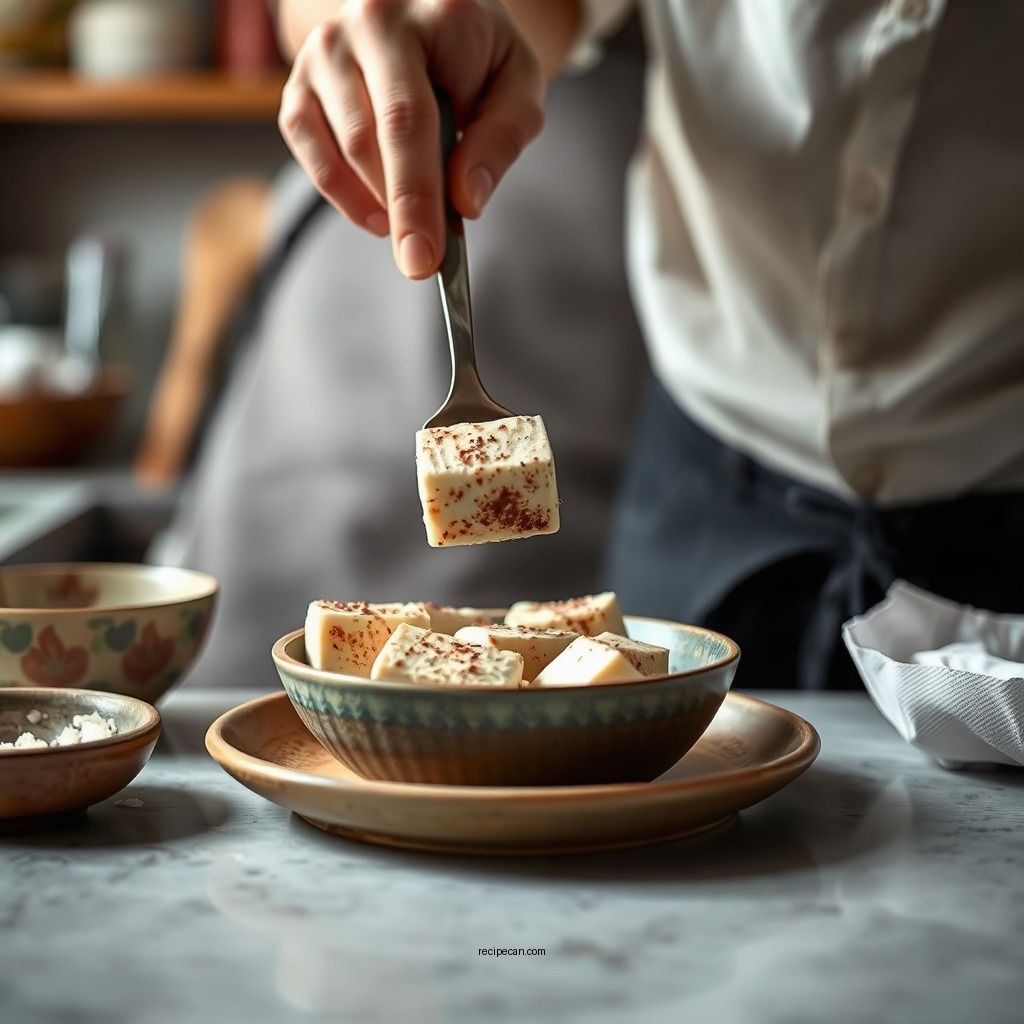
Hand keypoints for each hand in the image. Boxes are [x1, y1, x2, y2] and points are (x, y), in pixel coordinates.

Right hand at [278, 0, 545, 278]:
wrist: (427, 14)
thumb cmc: (478, 55)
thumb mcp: (517, 85)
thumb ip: (501, 139)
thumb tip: (466, 200)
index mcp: (429, 13)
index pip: (411, 119)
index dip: (416, 196)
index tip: (425, 256)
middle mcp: (366, 23)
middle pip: (367, 139)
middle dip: (398, 211)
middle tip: (421, 261)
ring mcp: (324, 51)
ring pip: (341, 151)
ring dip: (377, 201)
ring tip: (413, 222)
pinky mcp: (300, 82)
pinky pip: (308, 150)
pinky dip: (343, 193)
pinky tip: (377, 212)